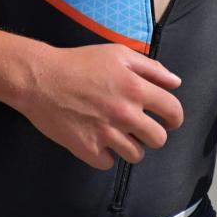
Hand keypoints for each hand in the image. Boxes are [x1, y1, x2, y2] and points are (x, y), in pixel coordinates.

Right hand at [16, 43, 183, 169]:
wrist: (41, 78)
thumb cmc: (79, 62)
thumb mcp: (118, 54)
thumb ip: (151, 68)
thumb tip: (176, 83)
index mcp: (136, 88)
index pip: (173, 112)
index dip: (174, 118)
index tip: (166, 119)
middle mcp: (125, 114)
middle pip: (158, 139)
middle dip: (152, 133)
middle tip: (137, 125)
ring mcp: (106, 134)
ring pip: (136, 155)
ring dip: (129, 145)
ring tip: (114, 131)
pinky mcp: (87, 149)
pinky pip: (108, 163)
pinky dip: (104, 154)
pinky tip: (95, 138)